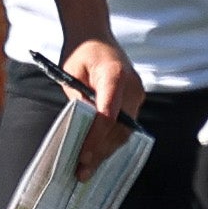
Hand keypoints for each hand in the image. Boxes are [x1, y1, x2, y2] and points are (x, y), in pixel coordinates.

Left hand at [59, 37, 142, 166]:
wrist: (95, 35)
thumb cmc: (79, 52)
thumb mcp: (69, 73)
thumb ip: (77, 100)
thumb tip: (81, 131)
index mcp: (115, 75)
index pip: (107, 115)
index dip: (95, 139)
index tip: (82, 157)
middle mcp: (133, 87)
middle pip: (119, 128)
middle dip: (100, 152)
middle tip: (82, 173)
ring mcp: (138, 94)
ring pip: (125, 132)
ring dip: (107, 151)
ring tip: (88, 170)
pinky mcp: (136, 101)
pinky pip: (126, 126)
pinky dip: (112, 141)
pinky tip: (98, 155)